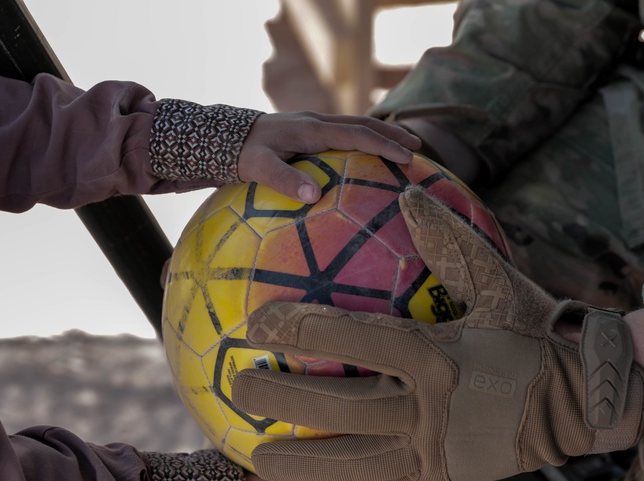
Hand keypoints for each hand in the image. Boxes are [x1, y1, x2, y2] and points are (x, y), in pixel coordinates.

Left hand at [232, 188, 643, 480]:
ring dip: (297, 459)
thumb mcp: (501, 281)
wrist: (588, 401)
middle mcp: (430, 410)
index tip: (258, 322)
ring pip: (350, 462)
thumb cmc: (539, 333)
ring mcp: (435, 453)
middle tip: (234, 385)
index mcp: (439, 356)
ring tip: (254, 453)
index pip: (354, 340)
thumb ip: (451, 240)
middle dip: (279, 398)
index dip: (299, 331)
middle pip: (338, 407)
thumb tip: (409, 191)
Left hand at [237, 111, 421, 203]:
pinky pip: (345, 134)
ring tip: (406, 147)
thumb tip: (313, 195)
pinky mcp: (310, 133)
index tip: (408, 157)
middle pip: (364, 124)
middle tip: (419, 148)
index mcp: (312, 130)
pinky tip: (372, 154)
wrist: (224, 137)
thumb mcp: (258, 168)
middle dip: (392, 135)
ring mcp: (314, 125)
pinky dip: (365, 140)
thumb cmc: (243, 155)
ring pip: (356, 126)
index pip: (358, 134)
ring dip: (382, 135)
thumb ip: (284, 180)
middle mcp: (317, 123)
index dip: (384, 145)